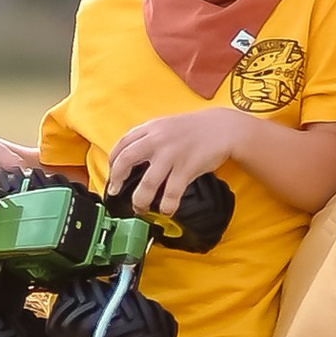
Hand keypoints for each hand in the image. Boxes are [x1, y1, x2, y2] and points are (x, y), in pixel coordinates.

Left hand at [106, 112, 236, 213]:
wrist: (223, 128)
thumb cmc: (193, 129)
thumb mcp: (166, 126)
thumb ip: (148, 138)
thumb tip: (129, 159)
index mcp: (150, 128)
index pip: (122, 145)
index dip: (112, 162)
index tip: (112, 176)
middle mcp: (158, 139)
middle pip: (126, 161)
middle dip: (117, 180)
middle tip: (116, 193)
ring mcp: (172, 154)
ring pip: (148, 183)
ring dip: (140, 200)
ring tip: (140, 208)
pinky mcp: (187, 167)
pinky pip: (172, 192)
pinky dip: (167, 206)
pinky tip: (166, 210)